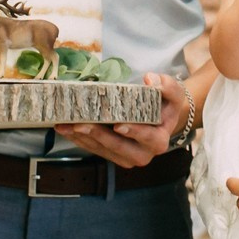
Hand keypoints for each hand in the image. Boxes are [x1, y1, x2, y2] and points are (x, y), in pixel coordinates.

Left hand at [56, 72, 186, 168]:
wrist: (161, 118)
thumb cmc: (165, 103)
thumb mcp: (173, 92)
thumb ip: (166, 85)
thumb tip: (149, 80)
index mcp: (159, 140)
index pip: (148, 137)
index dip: (134, 132)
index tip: (118, 125)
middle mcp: (143, 153)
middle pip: (120, 147)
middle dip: (99, 136)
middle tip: (80, 124)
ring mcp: (127, 158)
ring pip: (103, 150)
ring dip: (83, 139)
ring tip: (66, 126)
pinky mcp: (113, 156)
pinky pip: (95, 150)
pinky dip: (79, 140)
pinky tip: (66, 129)